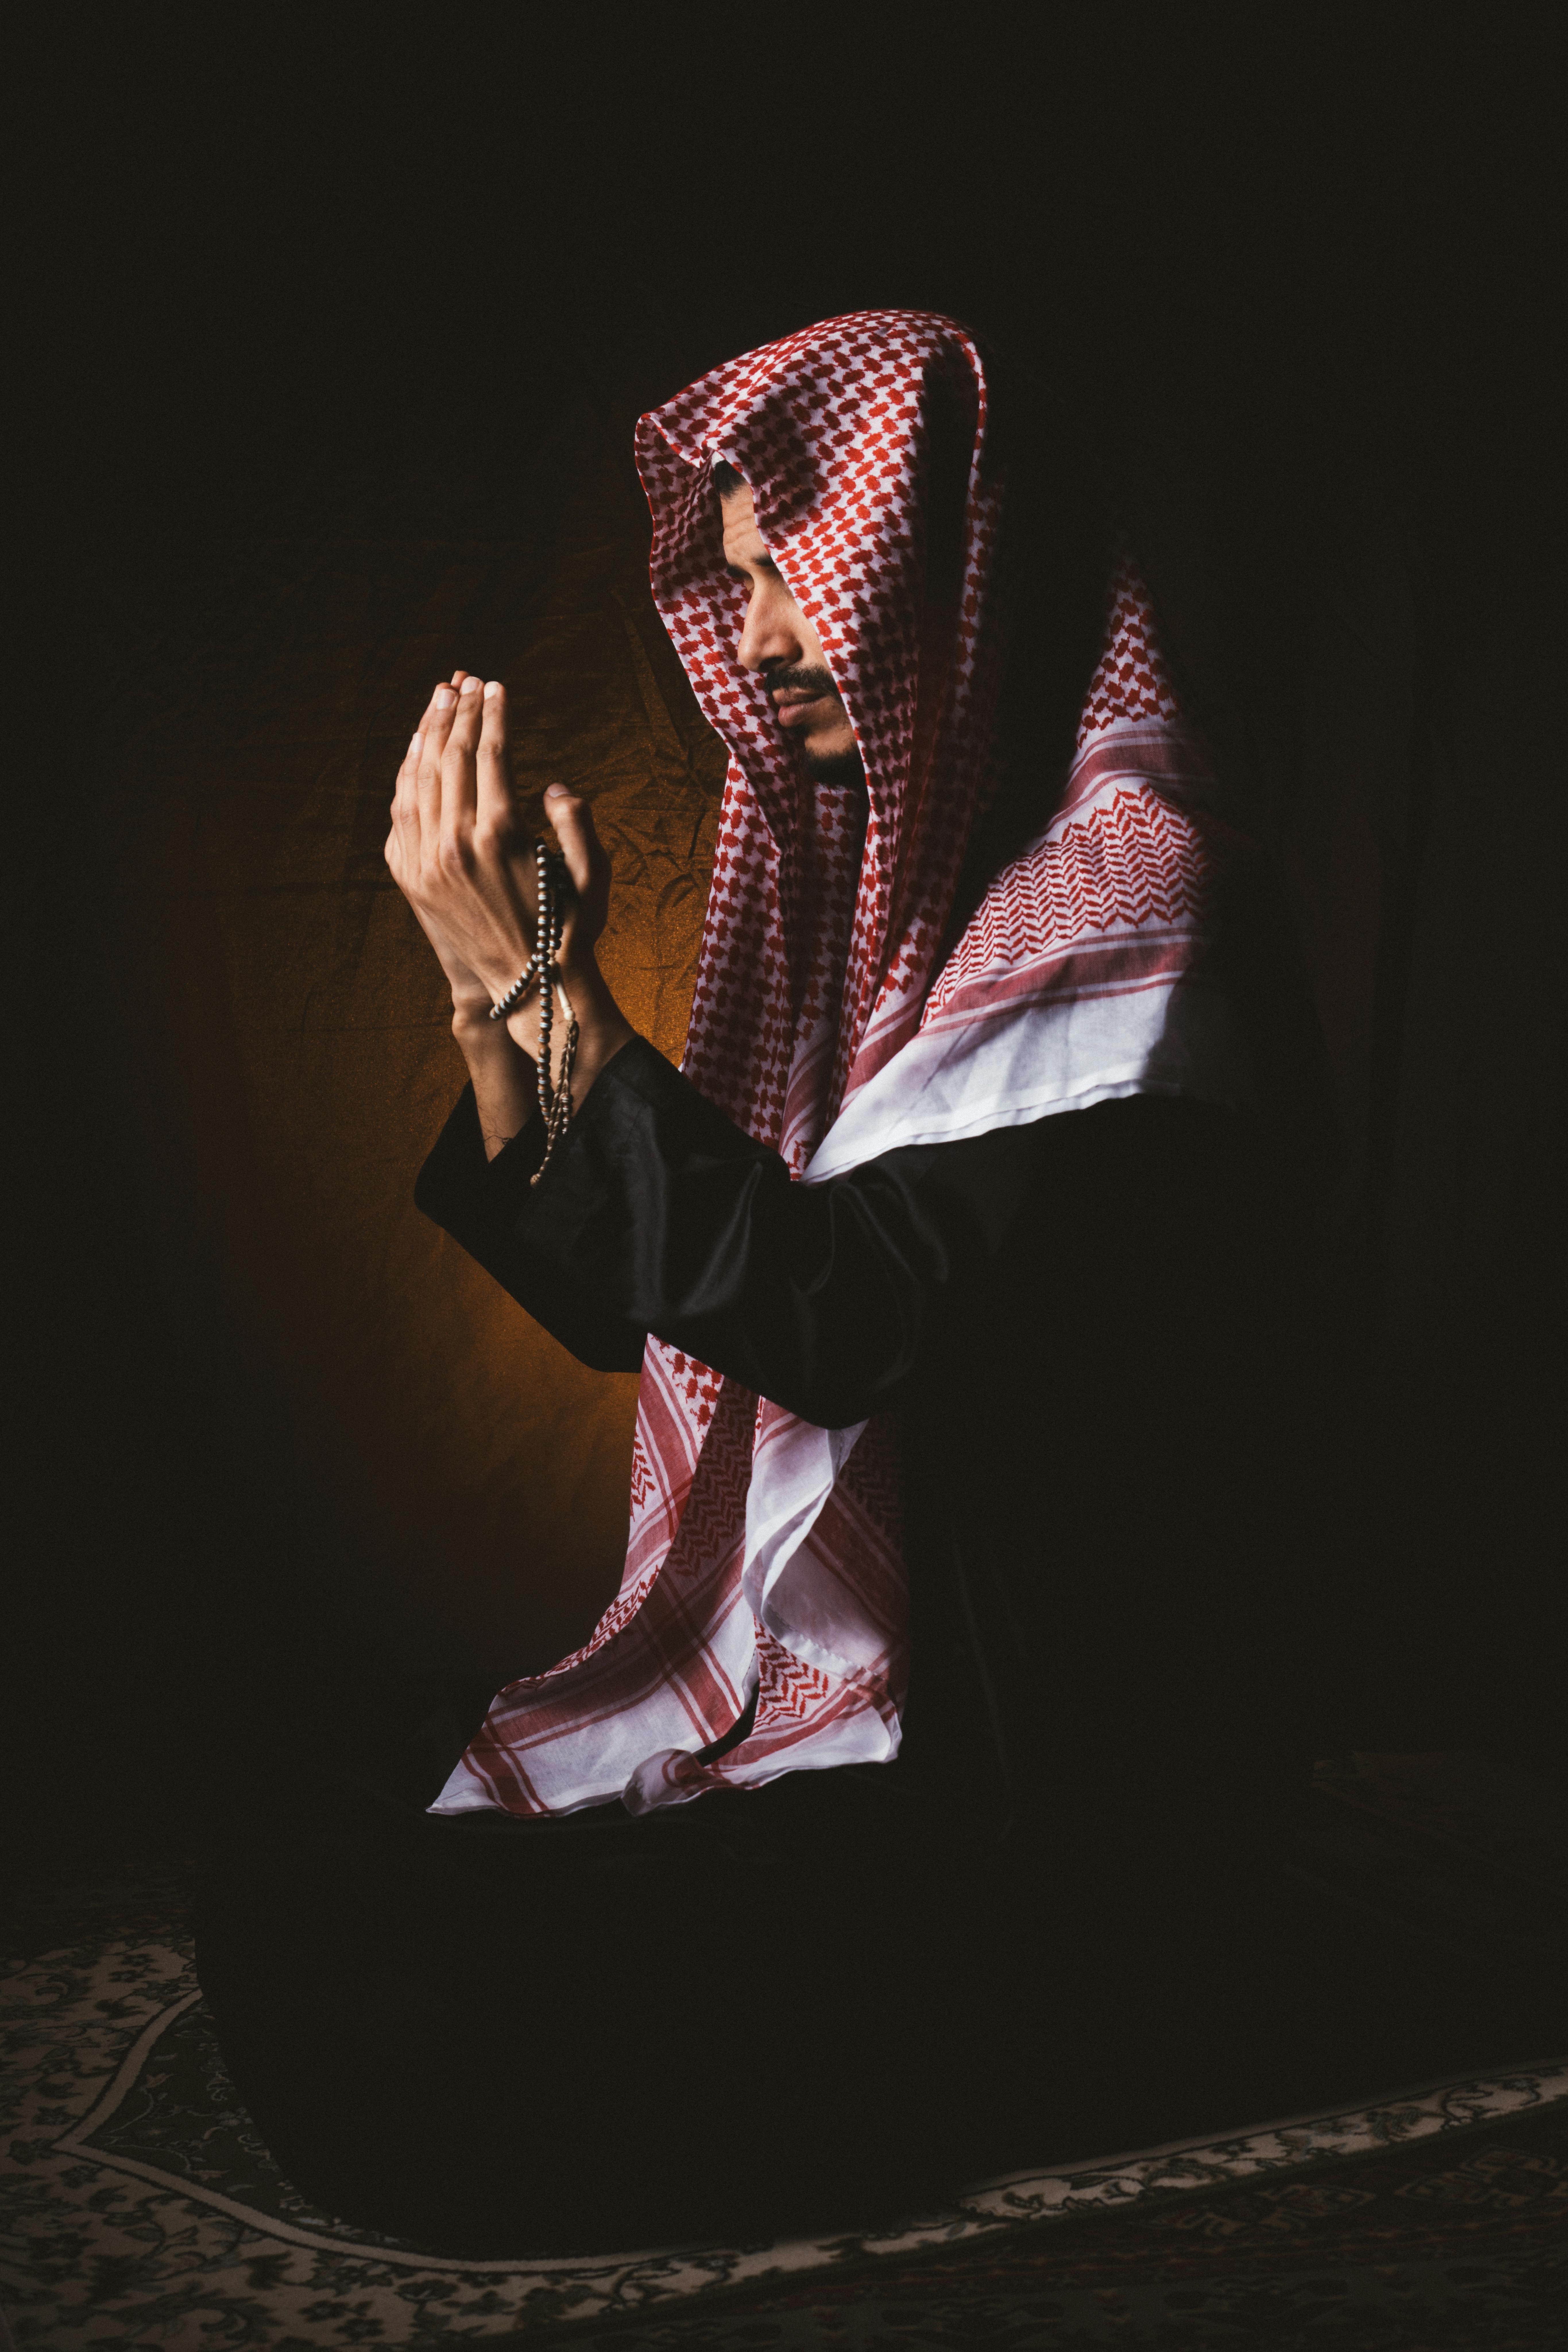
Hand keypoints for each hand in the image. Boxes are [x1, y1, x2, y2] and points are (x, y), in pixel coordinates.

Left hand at [385, 670, 633, 1099]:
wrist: (528, 987)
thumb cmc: (570, 929)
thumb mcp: (591, 874)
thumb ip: (578, 823)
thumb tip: (554, 787)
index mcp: (501, 834)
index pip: (491, 754)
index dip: (493, 714)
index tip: (495, 685)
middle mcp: (456, 843)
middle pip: (450, 757)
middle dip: (457, 712)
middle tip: (462, 681)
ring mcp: (427, 861)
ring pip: (418, 780)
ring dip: (427, 735)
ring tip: (438, 702)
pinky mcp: (411, 879)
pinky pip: (401, 815)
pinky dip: (407, 777)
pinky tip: (417, 754)